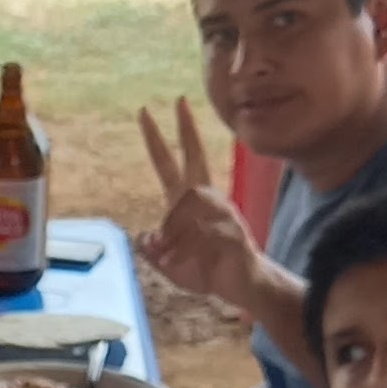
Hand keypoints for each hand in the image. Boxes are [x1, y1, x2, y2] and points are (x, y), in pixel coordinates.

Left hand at [135, 101, 260, 312]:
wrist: (242, 286)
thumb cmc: (207, 271)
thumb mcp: (169, 265)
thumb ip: (153, 252)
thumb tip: (144, 237)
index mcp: (189, 202)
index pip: (170, 163)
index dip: (158, 139)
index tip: (146, 111)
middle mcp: (207, 199)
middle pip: (194, 158)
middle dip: (185, 130)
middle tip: (173, 101)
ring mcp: (223, 212)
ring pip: (187, 209)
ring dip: (173, 238)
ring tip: (170, 260)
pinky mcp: (233, 231)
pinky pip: (203, 234)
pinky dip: (187, 252)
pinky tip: (188, 263)